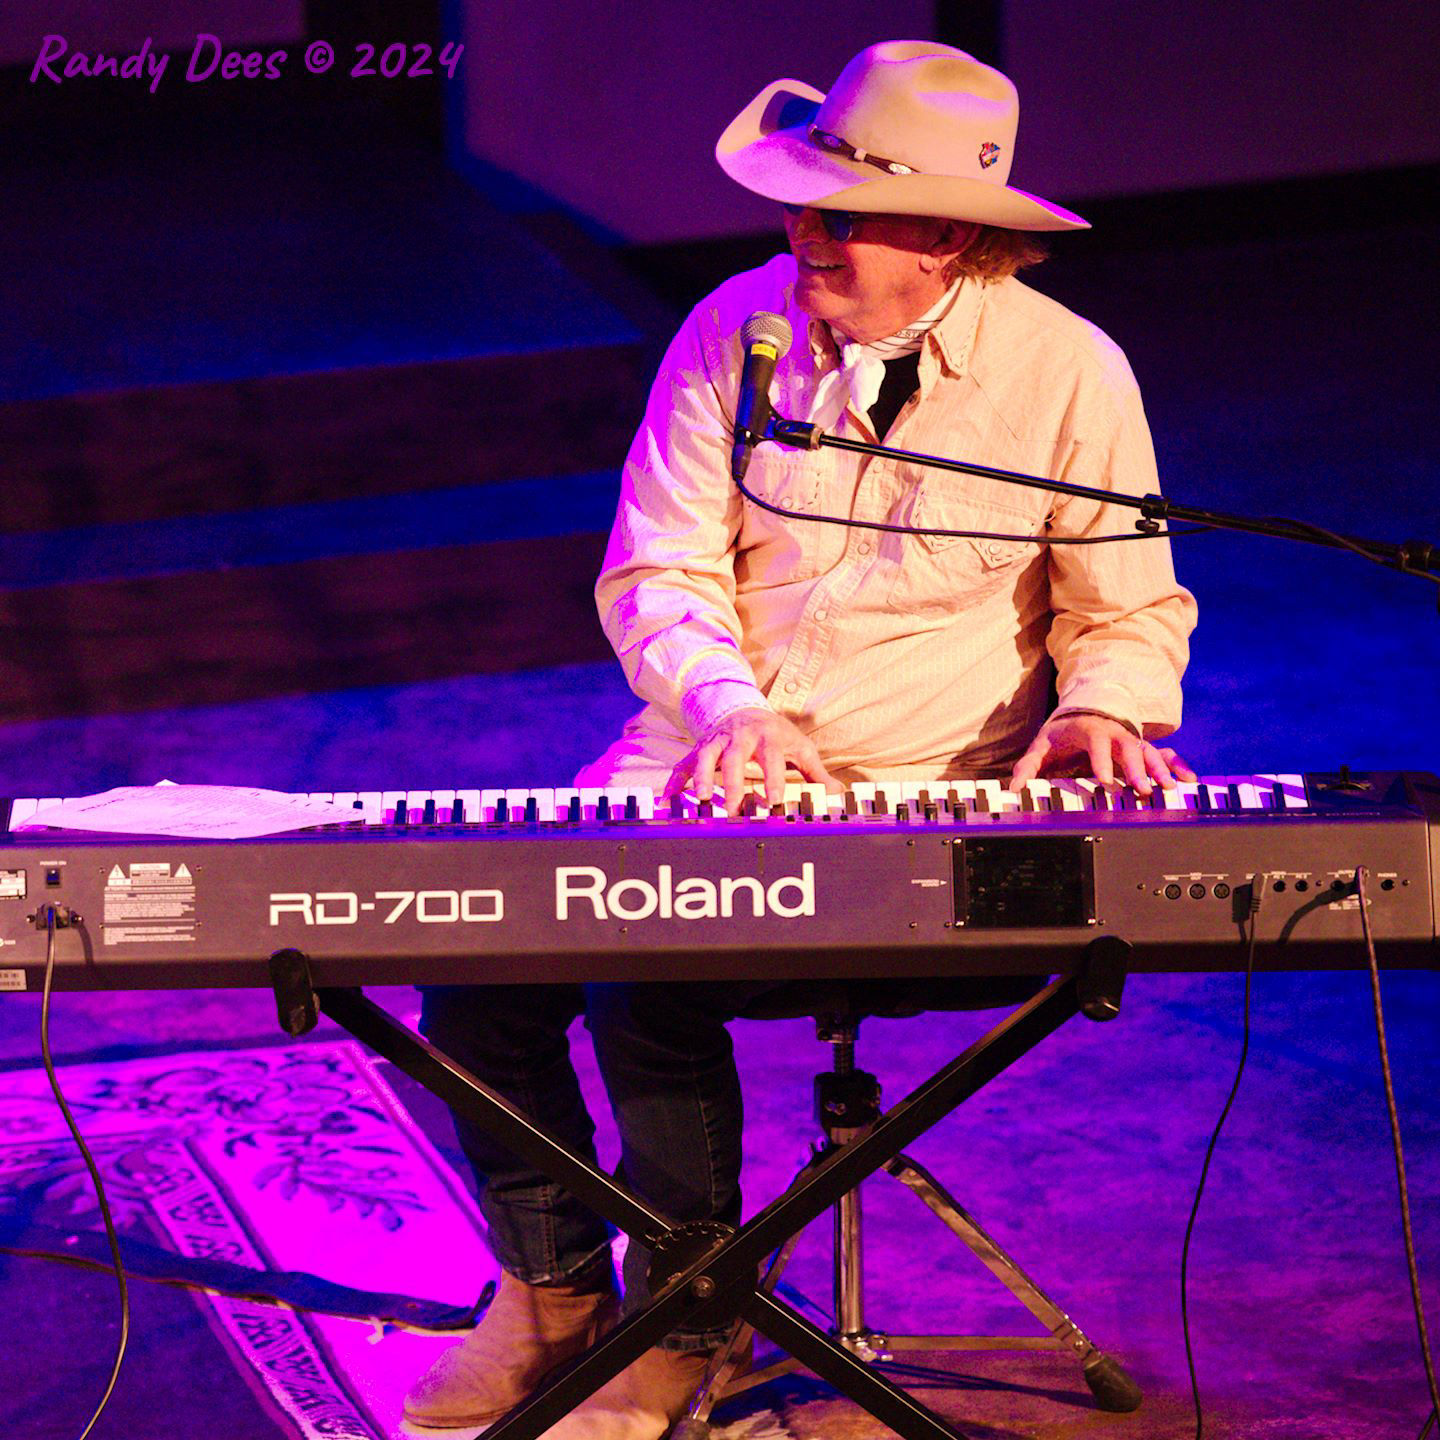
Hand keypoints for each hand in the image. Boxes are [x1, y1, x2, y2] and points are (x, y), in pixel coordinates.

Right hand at [666, 708, 838, 808]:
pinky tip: (668, 799)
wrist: (743, 709)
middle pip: (733, 759)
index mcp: (767, 736)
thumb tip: (839, 795)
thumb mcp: (799, 748)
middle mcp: (738, 737)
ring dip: (700, 779)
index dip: (772, 777)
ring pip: (704, 758)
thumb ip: (817, 773)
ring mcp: (716, 742)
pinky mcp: (699, 749)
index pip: (771, 756)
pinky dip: (674, 781)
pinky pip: (683, 764)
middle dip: (731, 783)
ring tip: (701, 801)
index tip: (773, 800)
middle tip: (732, 809)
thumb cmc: (776, 735)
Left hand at [1008, 713, 1196, 795]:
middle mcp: (1114, 733)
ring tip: (1169, 788)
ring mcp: (1130, 740)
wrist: (1082, 714)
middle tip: (1142, 790)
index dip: (1102, 762)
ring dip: (1160, 769)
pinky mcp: (1141, 748)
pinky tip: (1189, 779)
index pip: (1097, 744)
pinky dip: (1177, 765)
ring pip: (1149, 752)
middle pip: (1129, 748)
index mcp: (1090, 730)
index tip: (1105, 781)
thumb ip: (1028, 766)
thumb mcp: (1041, 745)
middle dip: (1137, 769)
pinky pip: (1163, 754)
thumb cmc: (1062, 733)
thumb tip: (1014, 787)